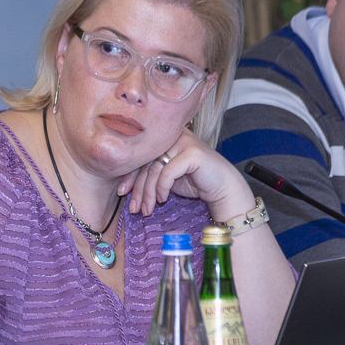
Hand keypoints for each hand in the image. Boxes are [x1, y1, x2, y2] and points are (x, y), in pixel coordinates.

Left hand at [119, 129, 253, 220]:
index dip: (129, 175)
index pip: (141, 156)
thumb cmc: (195, 182)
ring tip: (147, 208)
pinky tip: (163, 199)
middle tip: (134, 208)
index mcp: (165, 138)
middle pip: (146, 162)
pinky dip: (162, 187)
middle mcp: (173, 136)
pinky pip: (168, 171)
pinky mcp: (193, 152)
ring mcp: (184, 141)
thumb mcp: (166, 178)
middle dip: (138, 188)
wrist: (222, 188)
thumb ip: (150, 175)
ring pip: (155, 168)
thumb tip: (124, 188)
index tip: (122, 192)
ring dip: (148, 192)